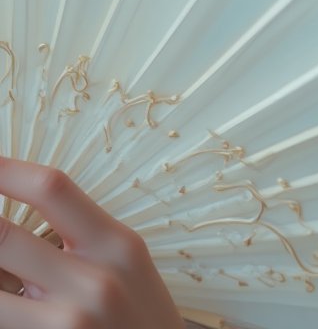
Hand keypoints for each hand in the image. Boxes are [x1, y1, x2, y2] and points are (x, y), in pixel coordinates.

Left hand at [0, 155, 184, 326]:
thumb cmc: (139, 316)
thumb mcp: (124, 263)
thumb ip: (78, 237)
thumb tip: (10, 219)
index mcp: (115, 245)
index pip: (52, 188)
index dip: (6, 170)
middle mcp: (92, 284)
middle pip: (4, 236)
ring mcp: (68, 325)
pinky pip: (7, 322)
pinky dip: (1, 308)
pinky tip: (7, 296)